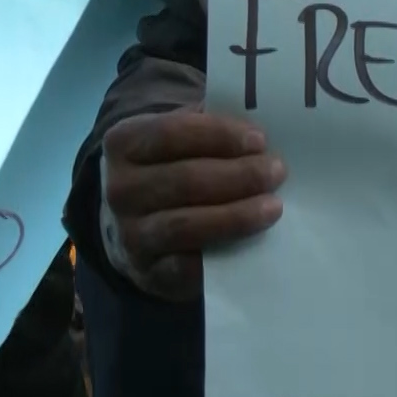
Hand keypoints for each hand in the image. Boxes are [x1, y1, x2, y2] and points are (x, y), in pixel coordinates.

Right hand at [102, 110, 285, 300]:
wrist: (137, 227)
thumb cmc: (171, 170)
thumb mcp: (178, 141)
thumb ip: (209, 128)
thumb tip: (258, 123)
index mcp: (125, 143)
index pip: (171, 133)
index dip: (219, 135)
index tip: (259, 141)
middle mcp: (119, 188)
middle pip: (186, 179)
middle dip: (240, 175)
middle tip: (277, 172)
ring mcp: (130, 233)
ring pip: (187, 224)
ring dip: (237, 216)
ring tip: (274, 207)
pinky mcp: (148, 272)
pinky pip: (187, 267)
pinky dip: (221, 254)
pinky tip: (251, 245)